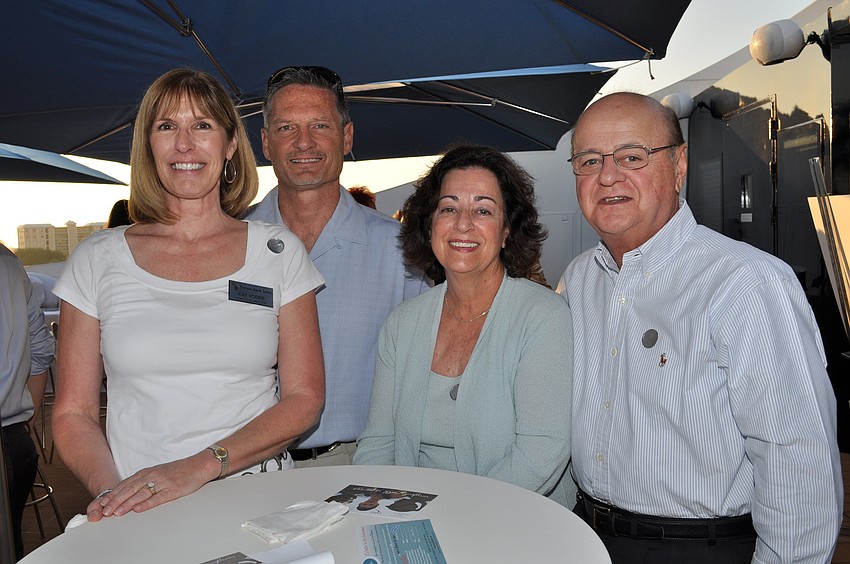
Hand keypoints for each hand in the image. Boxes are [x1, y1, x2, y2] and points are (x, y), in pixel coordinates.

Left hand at [87, 454, 213, 520]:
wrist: (198, 465)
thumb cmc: (179, 471)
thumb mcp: (158, 473)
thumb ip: (143, 481)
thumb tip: (128, 493)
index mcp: (147, 472)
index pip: (125, 484)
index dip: (113, 494)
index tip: (102, 504)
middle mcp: (152, 476)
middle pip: (130, 489)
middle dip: (115, 501)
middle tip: (104, 511)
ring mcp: (162, 482)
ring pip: (141, 494)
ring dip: (127, 504)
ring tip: (117, 513)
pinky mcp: (172, 489)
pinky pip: (158, 497)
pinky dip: (147, 504)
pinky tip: (138, 509)